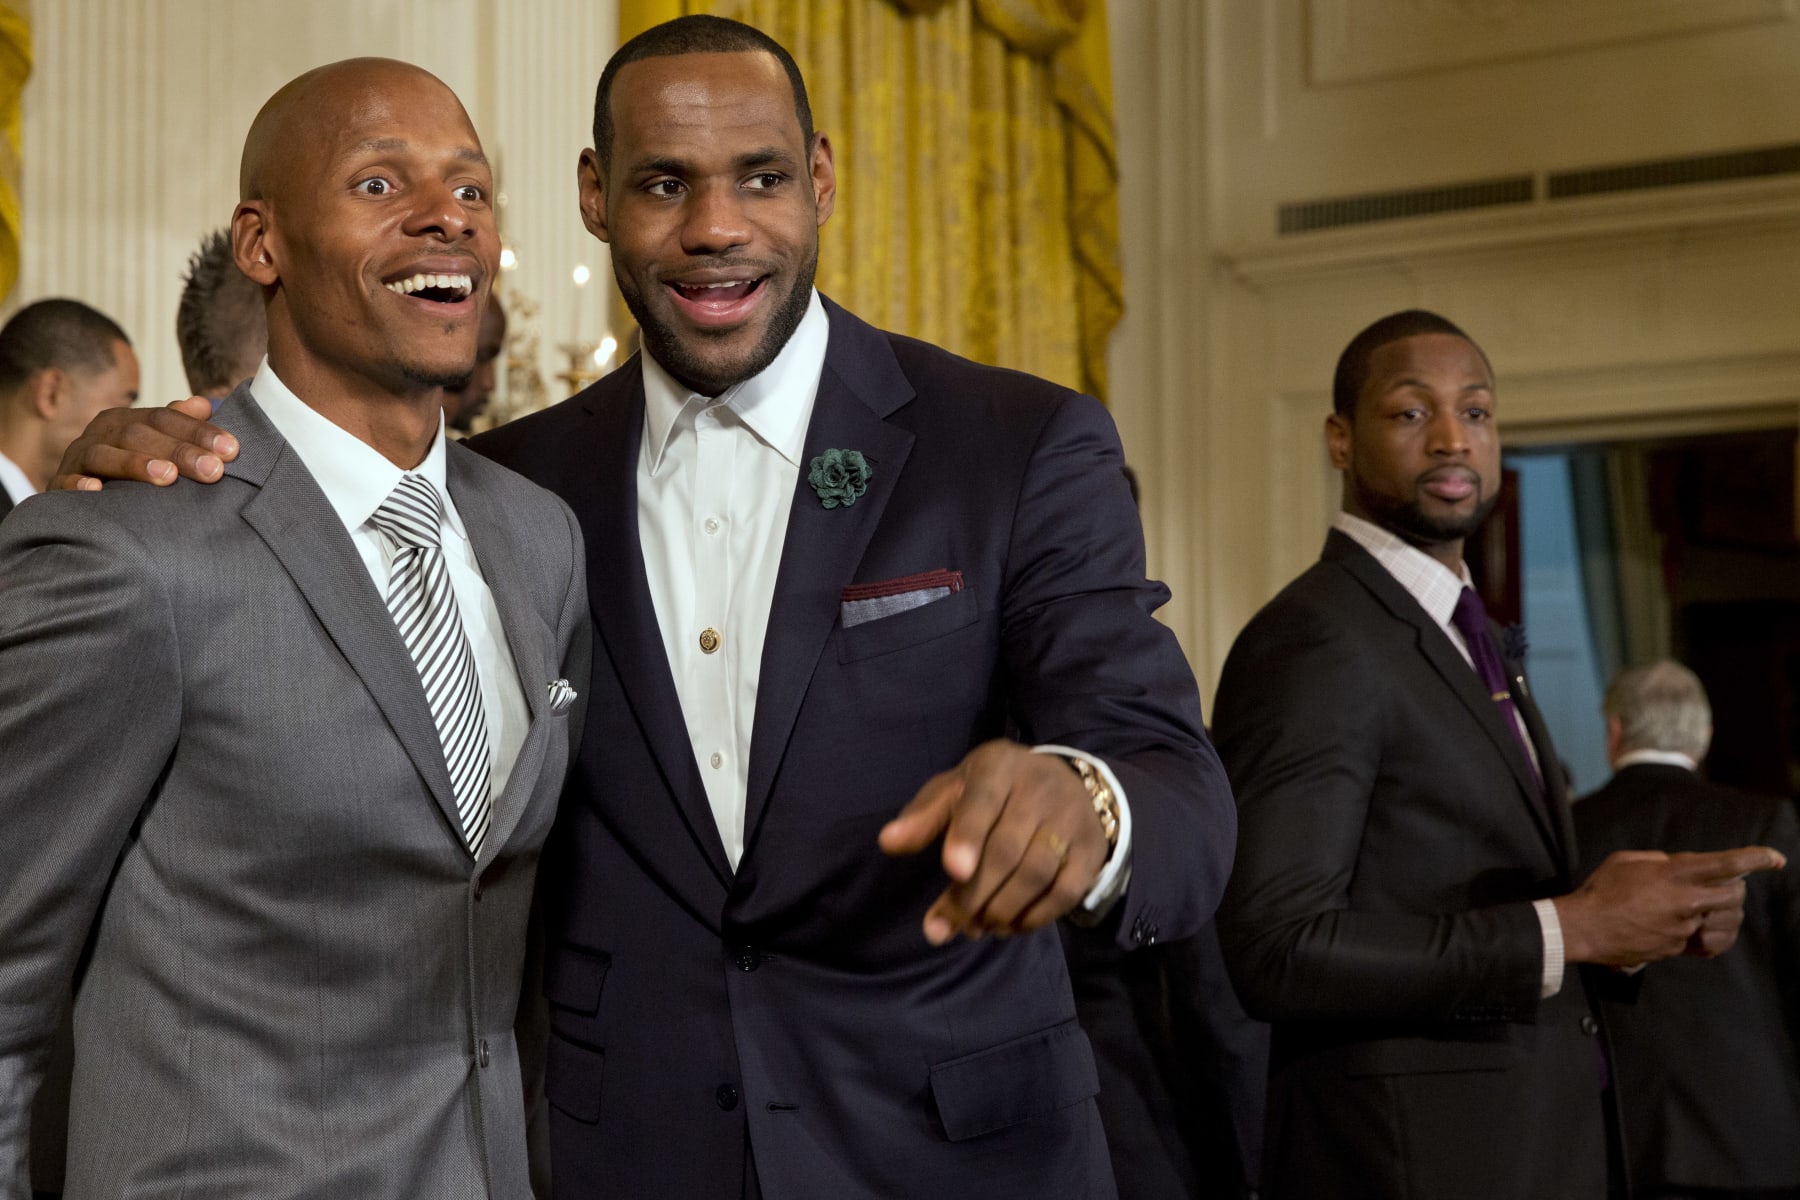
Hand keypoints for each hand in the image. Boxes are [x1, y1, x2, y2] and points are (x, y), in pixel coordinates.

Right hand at [48, 396, 237, 490]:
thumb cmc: (129, 468)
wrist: (78, 493)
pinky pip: (65, 483)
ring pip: (104, 456)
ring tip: (166, 477)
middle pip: (139, 435)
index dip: (199, 432)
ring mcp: (78, 458)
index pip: (166, 419)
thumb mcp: (153, 444)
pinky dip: (78, 485)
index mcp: (126, 420)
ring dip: (135, 465)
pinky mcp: (58, 485)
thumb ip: (178, 425)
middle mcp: (101, 434)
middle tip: (212, 469)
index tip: (232, 450)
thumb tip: (205, 404)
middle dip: (178, 451)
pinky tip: (96, 491)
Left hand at [878, 740, 1108, 944]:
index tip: (952, 870)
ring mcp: (1071, 819)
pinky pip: (1066, 892)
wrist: (1067, 784)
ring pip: (1036, 874)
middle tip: (945, 925)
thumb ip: (924, 816)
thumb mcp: (957, 789)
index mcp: (999, 767)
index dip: (968, 836)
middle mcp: (1040, 789)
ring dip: (1001, 910)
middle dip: (972, 895)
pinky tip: (1010, 926)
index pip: (982, 801)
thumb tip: (888, 842)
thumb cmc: (995, 791)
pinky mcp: (1091, 850)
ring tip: (976, 927)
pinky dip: (1036, 917)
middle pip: (1006, 850)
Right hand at [1554, 845, 1785, 966]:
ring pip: (1723, 919)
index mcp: (1674, 874)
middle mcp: (1686, 901)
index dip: (1757, 858)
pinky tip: (1693, 928)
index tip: (1776, 858)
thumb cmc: (1601, 890)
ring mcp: (1684, 927)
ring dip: (1719, 912)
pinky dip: (1703, 932)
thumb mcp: (1626, 860)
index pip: (1728, 864)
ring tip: (1700, 908)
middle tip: (1721, 886)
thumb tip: (1677, 866)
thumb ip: (1659, 861)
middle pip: (1734, 895)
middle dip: (1733, 889)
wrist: (1585, 928)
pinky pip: (1704, 940)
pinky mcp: (1678, 948)